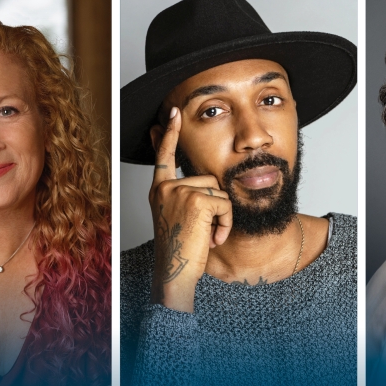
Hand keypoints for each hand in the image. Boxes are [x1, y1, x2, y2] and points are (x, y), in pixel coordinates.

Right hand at [149, 107, 232, 311]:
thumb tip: (209, 184)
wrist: (175, 272)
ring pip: (219, 191)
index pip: (164, 156)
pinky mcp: (195, 200)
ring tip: (208, 235)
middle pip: (208, 179)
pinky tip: (213, 238)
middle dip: (215, 205)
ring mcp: (179, 192)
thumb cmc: (180, 251)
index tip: (172, 114)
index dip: (169, 134)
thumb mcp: (177, 218)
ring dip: (222, 216)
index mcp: (159, 191)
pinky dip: (226, 223)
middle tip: (204, 230)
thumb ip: (185, 197)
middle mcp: (165, 188)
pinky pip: (225, 204)